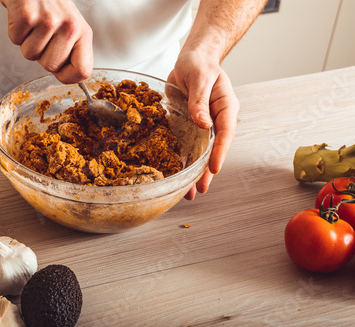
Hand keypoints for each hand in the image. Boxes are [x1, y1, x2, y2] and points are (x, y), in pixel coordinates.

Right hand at [0, 0, 92, 82]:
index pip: (83, 71)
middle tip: (41, 35)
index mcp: (83, 32)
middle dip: (40, 56)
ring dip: (26, 42)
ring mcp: (49, 20)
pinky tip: (22, 17)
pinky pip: (15, 40)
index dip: (67, 77)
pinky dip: (14, 30)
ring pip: (30, 55)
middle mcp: (69, 27)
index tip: (59, 72)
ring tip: (32, 23)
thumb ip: (70, 50)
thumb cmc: (49, 3)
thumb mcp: (70, 25)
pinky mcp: (27, 14)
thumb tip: (65, 75)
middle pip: (50, 67)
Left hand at [168, 49, 238, 199]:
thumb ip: (200, 100)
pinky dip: (182, 160)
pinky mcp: (188, 126)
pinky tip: (175, 174)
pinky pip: (186, 146)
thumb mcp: (199, 77)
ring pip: (200, 152)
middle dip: (207, 172)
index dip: (220, 152)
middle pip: (214, 150)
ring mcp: (202, 125)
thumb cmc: (199, 64)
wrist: (192, 59)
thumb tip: (203, 124)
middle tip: (200, 190)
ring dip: (194, 172)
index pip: (225, 134)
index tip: (214, 169)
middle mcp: (216, 120)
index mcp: (225, 108)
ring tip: (188, 193)